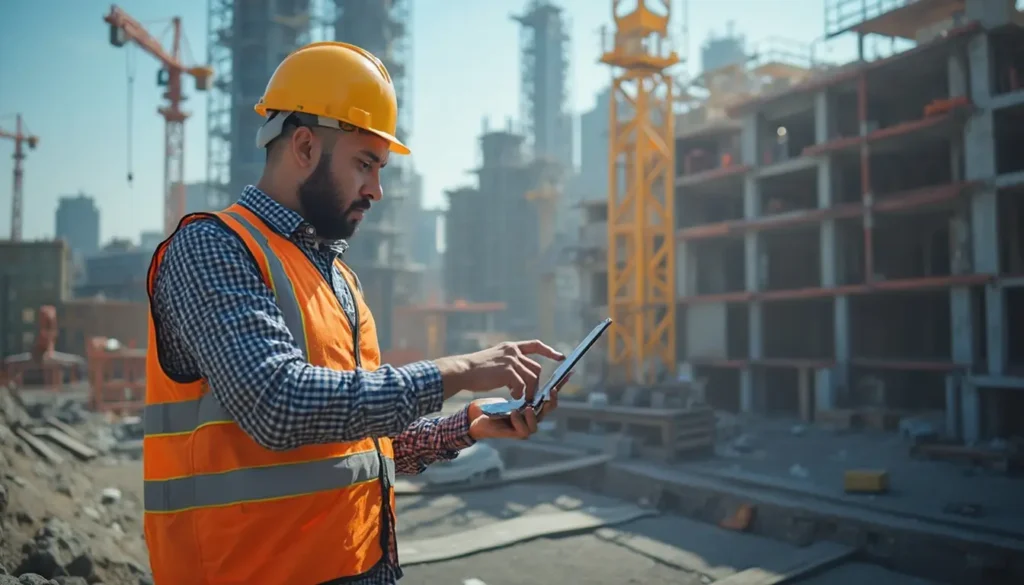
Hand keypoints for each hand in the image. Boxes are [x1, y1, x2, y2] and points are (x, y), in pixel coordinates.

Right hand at [434, 340, 564, 400]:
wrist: (462, 370)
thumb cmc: (475, 370)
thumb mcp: (495, 359)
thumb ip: (508, 363)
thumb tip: (521, 375)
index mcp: (510, 347)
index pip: (535, 345)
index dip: (549, 351)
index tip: (560, 357)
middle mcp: (513, 351)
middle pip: (536, 368)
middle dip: (536, 383)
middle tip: (529, 394)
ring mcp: (511, 360)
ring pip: (532, 378)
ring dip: (529, 391)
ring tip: (520, 398)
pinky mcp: (508, 371)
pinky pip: (522, 386)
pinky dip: (519, 394)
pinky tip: (512, 396)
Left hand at [466, 373, 570, 440]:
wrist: (476, 415)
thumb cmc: (491, 400)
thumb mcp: (505, 383)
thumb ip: (518, 374)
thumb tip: (525, 355)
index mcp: (533, 402)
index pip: (549, 392)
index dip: (561, 384)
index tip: (569, 372)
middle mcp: (533, 414)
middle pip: (550, 407)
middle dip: (552, 399)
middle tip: (551, 390)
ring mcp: (526, 425)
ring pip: (538, 421)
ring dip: (534, 413)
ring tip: (528, 406)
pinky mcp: (516, 434)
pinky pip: (524, 430)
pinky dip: (520, 421)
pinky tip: (514, 412)